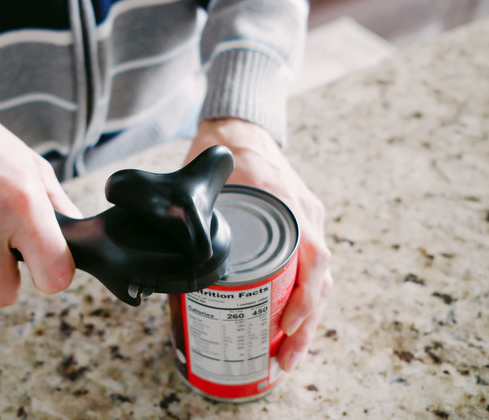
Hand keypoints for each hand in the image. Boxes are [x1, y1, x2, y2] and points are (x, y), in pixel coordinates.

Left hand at [187, 119, 332, 370]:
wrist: (242, 129)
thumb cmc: (225, 152)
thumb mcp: (207, 177)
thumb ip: (192, 210)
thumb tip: (168, 253)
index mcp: (287, 201)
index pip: (312, 254)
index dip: (304, 294)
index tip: (287, 324)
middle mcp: (306, 215)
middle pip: (320, 278)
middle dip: (305, 325)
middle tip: (284, 360)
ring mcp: (308, 223)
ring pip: (318, 279)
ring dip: (306, 320)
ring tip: (286, 356)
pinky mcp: (302, 231)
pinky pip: (310, 271)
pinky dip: (302, 302)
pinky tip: (287, 329)